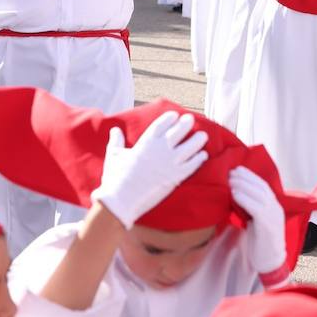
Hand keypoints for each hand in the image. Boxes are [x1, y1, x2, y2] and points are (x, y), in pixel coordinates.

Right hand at [92, 111, 208, 228]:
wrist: (121, 200)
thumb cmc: (115, 177)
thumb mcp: (114, 155)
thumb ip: (116, 141)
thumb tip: (115, 129)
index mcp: (146, 142)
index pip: (161, 125)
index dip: (169, 118)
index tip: (175, 115)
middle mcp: (160, 149)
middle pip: (178, 132)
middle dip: (185, 124)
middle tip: (190, 119)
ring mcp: (170, 163)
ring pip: (189, 147)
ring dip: (197, 140)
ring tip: (203, 135)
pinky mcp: (175, 178)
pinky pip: (191, 166)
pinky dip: (198, 160)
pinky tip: (203, 155)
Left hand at [229, 166, 286, 277]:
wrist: (270, 261)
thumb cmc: (260, 240)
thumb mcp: (256, 219)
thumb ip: (251, 206)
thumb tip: (236, 191)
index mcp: (274, 205)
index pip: (262, 184)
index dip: (249, 175)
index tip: (236, 169)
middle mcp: (276, 208)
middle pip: (260, 186)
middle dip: (244, 177)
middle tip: (230, 173)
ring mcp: (273, 216)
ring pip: (258, 194)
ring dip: (242, 185)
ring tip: (230, 181)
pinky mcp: (268, 226)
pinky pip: (257, 208)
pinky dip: (245, 199)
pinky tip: (234, 194)